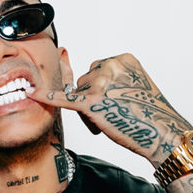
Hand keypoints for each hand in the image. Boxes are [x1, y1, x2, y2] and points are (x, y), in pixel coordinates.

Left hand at [27, 53, 192, 166]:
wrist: (160, 133)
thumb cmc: (149, 114)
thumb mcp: (134, 86)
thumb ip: (113, 79)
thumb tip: (88, 82)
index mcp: (123, 59)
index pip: (98, 70)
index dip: (103, 89)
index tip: (119, 101)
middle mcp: (110, 66)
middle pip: (86, 80)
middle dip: (93, 98)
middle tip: (115, 113)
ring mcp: (100, 83)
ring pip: (78, 92)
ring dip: (88, 109)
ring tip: (109, 120)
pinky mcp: (90, 102)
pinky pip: (64, 97)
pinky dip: (47, 96)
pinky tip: (32, 93)